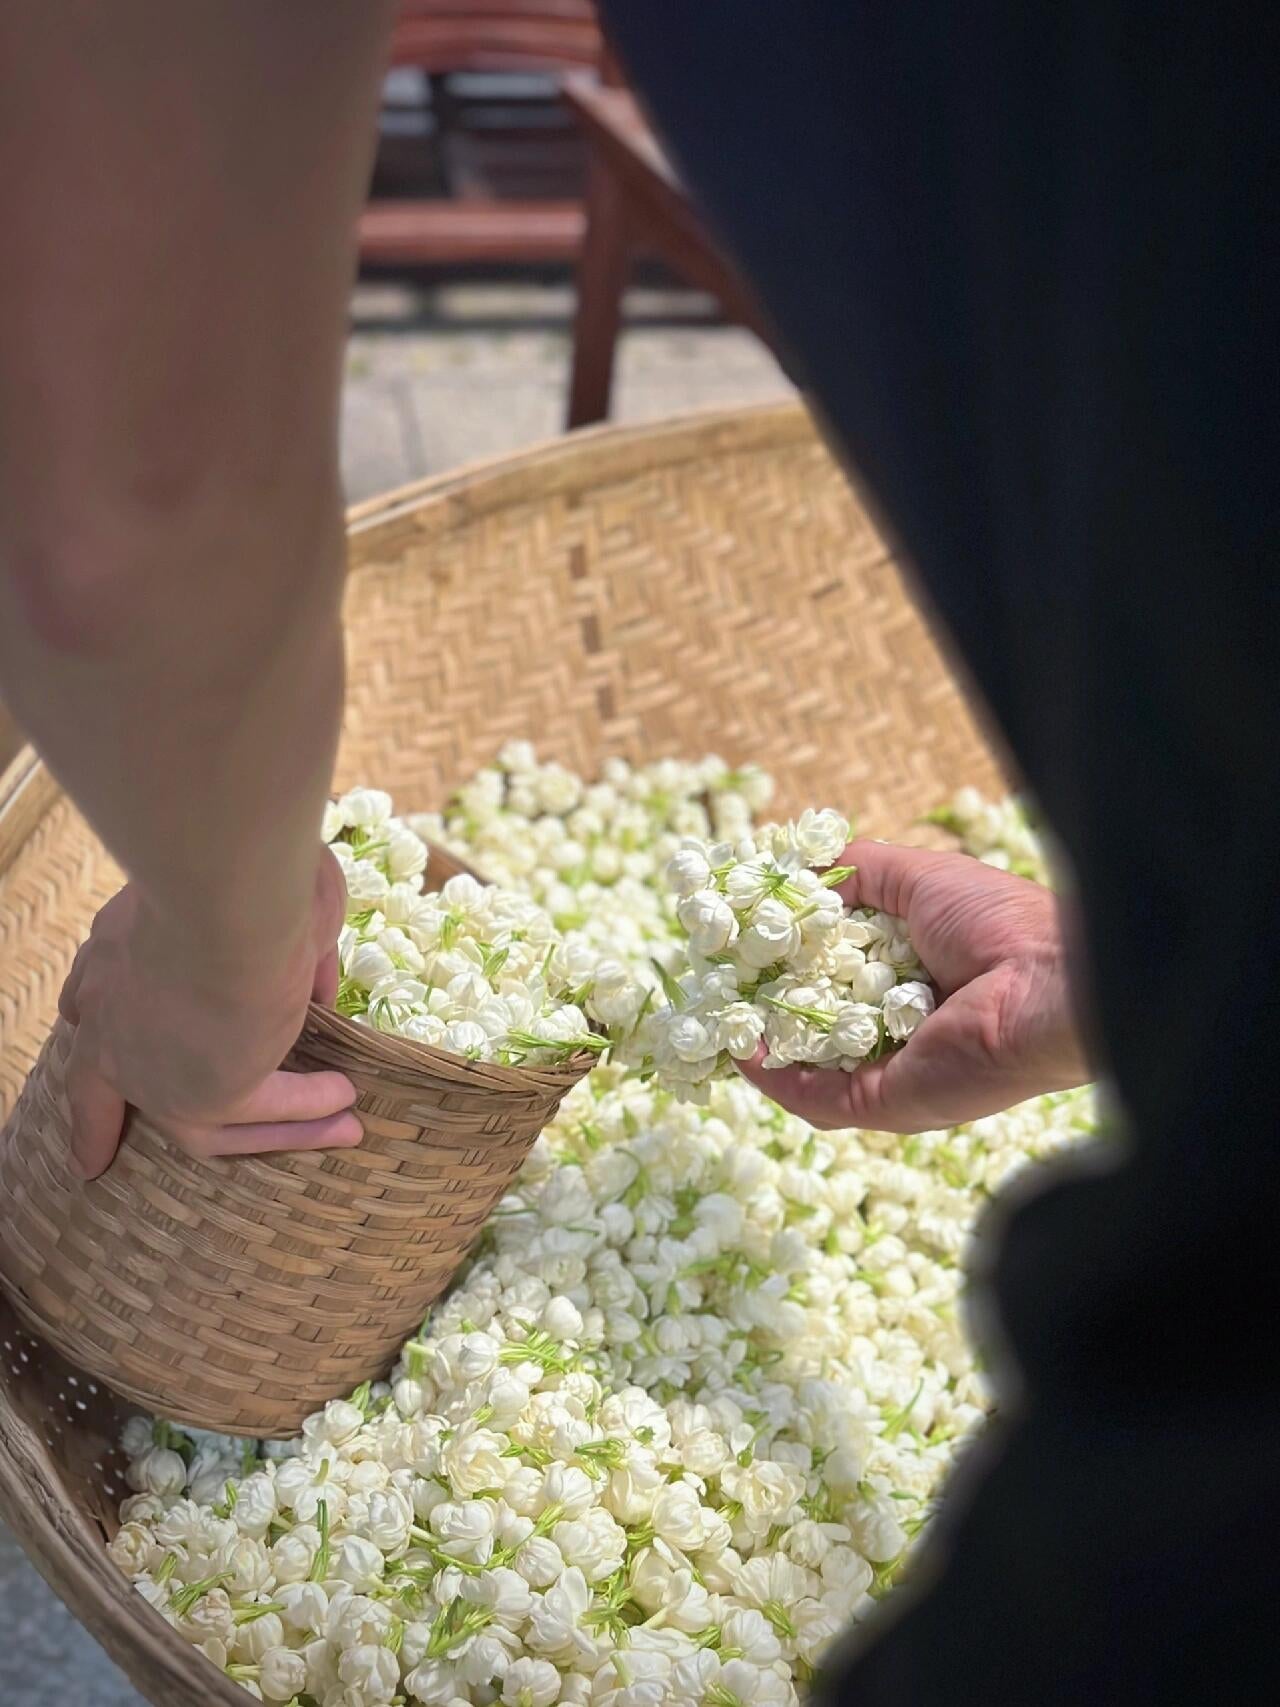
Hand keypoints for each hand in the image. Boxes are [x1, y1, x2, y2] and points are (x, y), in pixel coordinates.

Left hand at [57, 849, 360, 1177]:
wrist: (231, 895)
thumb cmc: (241, 873)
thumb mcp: (252, 902)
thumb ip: (277, 946)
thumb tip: (310, 985)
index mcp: (112, 956)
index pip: (84, 1008)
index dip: (91, 1030)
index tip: (82, 1032)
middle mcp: (113, 1020)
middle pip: (105, 1090)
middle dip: (100, 1126)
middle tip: (93, 1158)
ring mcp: (153, 1068)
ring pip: (201, 1122)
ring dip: (269, 1126)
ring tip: (332, 1122)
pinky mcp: (205, 1095)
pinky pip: (263, 1110)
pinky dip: (308, 1107)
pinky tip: (345, 1101)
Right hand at [739, 839, 1089, 1130]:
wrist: (1048, 982)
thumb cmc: (997, 922)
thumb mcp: (916, 877)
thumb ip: (856, 871)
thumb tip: (798, 868)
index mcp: (912, 980)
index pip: (835, 977)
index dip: (787, 961)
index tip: (742, 944)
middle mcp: (900, 1031)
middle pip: (815, 1025)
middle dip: (764, 1006)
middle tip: (718, 985)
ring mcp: (893, 1072)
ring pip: (809, 1066)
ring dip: (762, 1045)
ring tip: (718, 1016)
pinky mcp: (888, 1104)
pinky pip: (819, 1098)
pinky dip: (778, 1079)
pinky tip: (745, 1049)